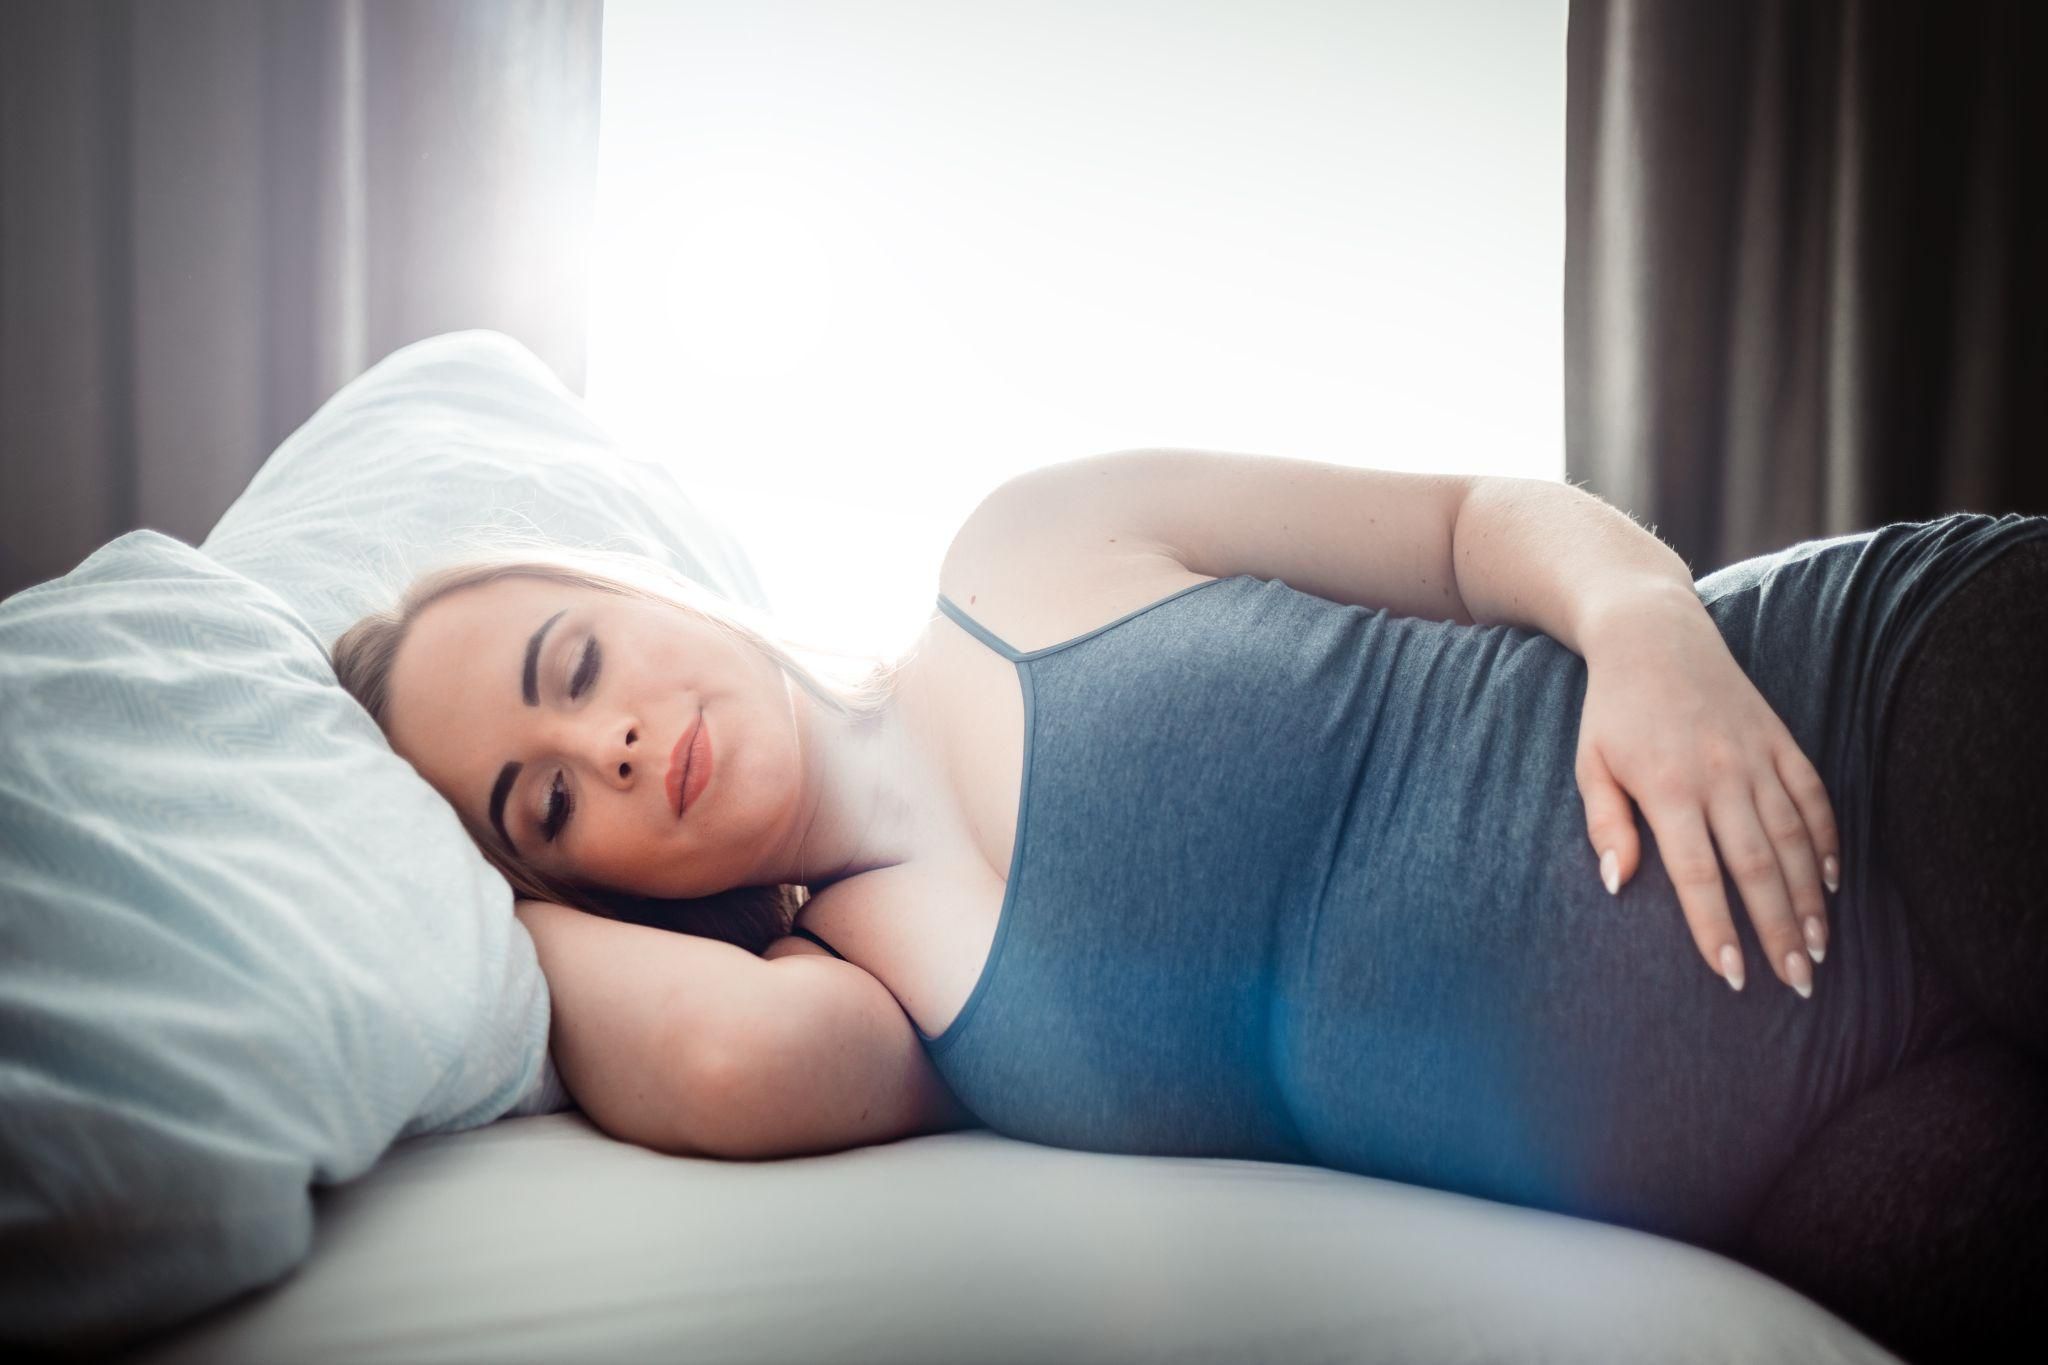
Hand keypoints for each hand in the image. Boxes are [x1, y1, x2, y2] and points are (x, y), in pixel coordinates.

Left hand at [1573, 593, 1840, 997]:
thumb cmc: (1613, 711)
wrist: (1653, 636)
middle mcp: (1721, 776)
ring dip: (1809, 899)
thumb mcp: (1590, 764)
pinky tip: (1829, 883)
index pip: (1699, 875)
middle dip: (1778, 930)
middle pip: (1759, 866)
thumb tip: (1617, 883)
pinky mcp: (1781, 740)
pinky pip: (1814, 797)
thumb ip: (1604, 825)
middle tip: (1796, 982)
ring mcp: (1757, 757)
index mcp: (1668, 788)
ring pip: (1795, 838)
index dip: (1717, 929)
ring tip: (1817, 949)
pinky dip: (1827, 841)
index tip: (1731, 977)